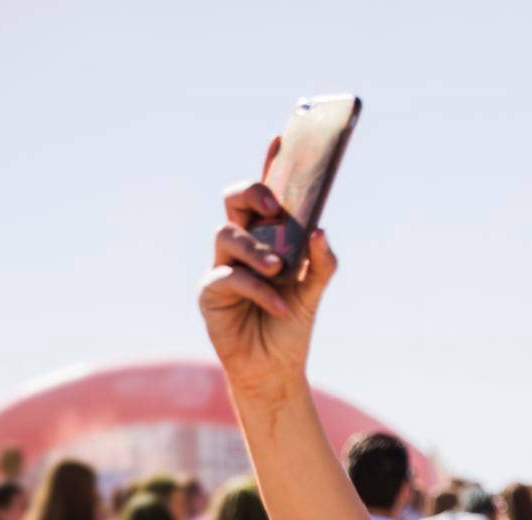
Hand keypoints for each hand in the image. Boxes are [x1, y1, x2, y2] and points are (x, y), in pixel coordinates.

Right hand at [197, 138, 338, 398]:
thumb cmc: (290, 325)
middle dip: (250, 192)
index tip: (282, 138)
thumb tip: (320, 230)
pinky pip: (229, 278)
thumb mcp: (313, 292)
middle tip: (270, 202)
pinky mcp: (209, 292)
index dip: (270, 166)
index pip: (266, 197)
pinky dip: (259, 291)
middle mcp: (241, 246)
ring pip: (227, 236)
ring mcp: (222, 266)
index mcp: (267, 239)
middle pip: (234, 202)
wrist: (274, 369)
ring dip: (257, 249)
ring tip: (280, 268)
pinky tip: (281, 305)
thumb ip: (321, 262)